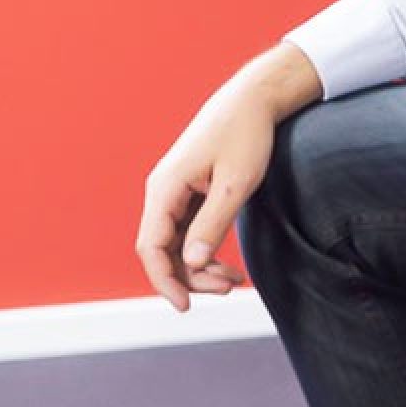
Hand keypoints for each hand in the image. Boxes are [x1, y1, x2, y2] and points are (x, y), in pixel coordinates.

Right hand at [135, 46, 320, 311]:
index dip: (164, 280)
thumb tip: (191, 262)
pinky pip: (188, 233)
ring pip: (176, 245)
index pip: (151, 247)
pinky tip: (229, 268)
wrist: (254, 100)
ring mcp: (176, 193)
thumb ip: (213, 224)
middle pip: (163, 251)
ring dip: (201, 268)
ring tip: (236, 280)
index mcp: (165, 189)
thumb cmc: (247, 136)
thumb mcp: (236, 184)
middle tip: (230, 288)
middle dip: (191, 277)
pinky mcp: (191, 194)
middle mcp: (163, 192)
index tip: (186, 306)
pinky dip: (205, 253)